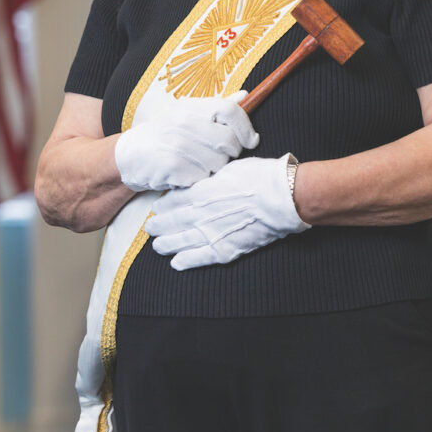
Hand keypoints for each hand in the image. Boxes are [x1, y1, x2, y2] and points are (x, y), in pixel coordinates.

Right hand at [114, 91, 258, 191]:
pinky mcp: (173, 167)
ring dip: (211, 169)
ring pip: (218, 164)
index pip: (230, 111)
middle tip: (213, 155)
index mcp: (191, 107)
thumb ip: (218, 106)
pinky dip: (197, 180)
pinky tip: (184, 174)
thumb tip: (245, 95)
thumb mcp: (188, 113)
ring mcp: (178, 145)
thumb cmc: (165, 134)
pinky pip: (202, 178)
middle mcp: (185, 122)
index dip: (245, 127)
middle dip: (228, 154)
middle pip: (229, 142)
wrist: (130, 155)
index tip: (250, 140)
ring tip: (195, 164)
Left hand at [145, 154, 309, 268]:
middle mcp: (202, 215)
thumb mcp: (228, 168)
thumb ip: (209, 178)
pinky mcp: (226, 250)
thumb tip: (200, 181)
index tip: (156, 208)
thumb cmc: (259, 177)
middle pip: (173, 222)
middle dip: (159, 226)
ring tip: (158, 246)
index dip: (163, 206)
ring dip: (167, 244)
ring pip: (182, 242)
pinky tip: (176, 263)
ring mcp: (212, 234)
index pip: (174, 201)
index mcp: (201, 192)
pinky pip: (200, 258)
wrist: (281, 198)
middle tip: (150, 228)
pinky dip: (186, 261)